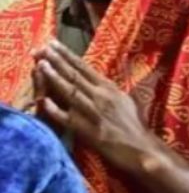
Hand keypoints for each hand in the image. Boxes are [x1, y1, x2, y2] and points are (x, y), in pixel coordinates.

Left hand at [32, 40, 159, 173]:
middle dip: (56, 60)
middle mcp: (101, 97)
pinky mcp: (89, 131)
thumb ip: (109, 89)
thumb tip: (97, 78)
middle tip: (41, 48)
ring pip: (70, 92)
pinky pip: (68, 119)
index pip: (84, 67)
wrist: (142, 149)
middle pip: (75, 75)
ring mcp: (94, 113)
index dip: (67, 55)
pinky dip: (56, 110)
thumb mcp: (126, 100)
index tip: (52, 43)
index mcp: (110, 88)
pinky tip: (44, 101)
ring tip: (40, 64)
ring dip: (54, 77)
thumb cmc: (135, 126)